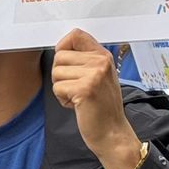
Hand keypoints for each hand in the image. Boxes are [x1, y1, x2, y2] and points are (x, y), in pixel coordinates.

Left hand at [52, 28, 143, 168]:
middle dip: (61, 75)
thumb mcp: (99, 76)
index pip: (76, 34)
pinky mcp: (85, 89)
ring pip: (56, 72)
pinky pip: (58, 87)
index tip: (66, 62)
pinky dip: (62, 99)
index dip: (63, 46)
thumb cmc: (102, 107)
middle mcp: (100, 62)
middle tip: (76, 88)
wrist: (112, 133)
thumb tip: (62, 49)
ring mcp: (94, 75)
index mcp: (103, 56)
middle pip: (60, 56)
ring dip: (62, 88)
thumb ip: (85, 60)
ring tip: (78, 97)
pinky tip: (77, 105)